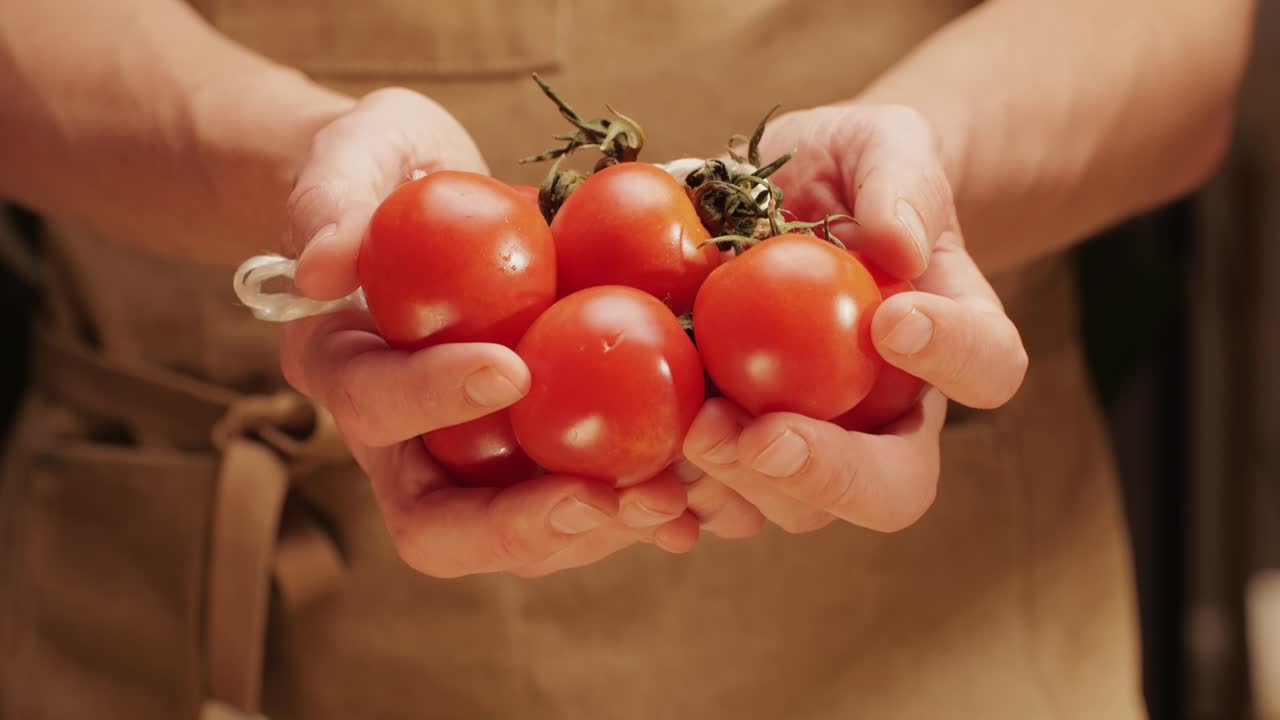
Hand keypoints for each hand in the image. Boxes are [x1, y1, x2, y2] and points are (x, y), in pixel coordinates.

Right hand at [279, 88, 697, 576]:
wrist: (439, 202)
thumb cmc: (390, 167)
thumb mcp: (355, 154)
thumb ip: (332, 199)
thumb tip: (322, 266)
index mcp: (344, 370)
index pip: (373, 404)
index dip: (435, 398)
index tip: (512, 369)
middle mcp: (400, 440)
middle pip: (440, 526)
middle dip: (524, 525)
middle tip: (605, 496)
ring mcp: (472, 459)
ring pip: (520, 535)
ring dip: (599, 526)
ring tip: (674, 498)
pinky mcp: (537, 454)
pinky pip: (581, 502)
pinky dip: (637, 508)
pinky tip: (698, 507)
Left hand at [680, 104, 1027, 534]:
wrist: (778, 198)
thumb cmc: (845, 167)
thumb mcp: (882, 144)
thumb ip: (900, 180)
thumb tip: (899, 246)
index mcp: (947, 340)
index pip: (987, 366)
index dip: (953, 357)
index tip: (892, 319)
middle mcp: (887, 414)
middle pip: (890, 486)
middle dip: (826, 474)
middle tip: (759, 433)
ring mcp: (810, 443)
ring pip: (796, 510)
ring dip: (743, 491)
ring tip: (692, 436)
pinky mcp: (734, 450)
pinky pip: (714, 501)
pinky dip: (678, 502)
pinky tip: (642, 485)